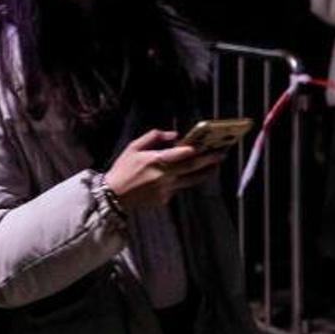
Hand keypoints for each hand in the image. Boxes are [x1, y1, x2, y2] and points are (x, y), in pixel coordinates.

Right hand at [103, 129, 227, 212]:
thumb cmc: (123, 168)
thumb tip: (174, 134)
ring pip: (190, 180)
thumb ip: (153, 136)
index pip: (178, 155)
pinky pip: (177, 187)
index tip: (205, 147)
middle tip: (221, 154)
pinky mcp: (165, 199)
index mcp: (154, 161)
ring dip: (205, 172)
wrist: (113, 195)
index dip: (192, 151)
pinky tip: (180, 176)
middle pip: (191, 167)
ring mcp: (165, 189)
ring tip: (215, 166)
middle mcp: (162, 176)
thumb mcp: (133, 147)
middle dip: (208, 160)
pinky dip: (180, 180)